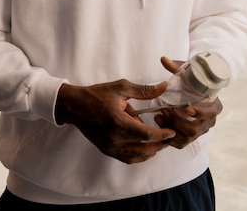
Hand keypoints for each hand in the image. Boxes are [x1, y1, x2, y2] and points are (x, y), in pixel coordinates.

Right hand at [55, 79, 175, 163]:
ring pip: (137, 156)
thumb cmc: (97, 94)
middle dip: (160, 143)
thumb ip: (144, 90)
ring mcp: (110, 147)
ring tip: (160, 142)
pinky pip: (127, 158)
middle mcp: (114, 139)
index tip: (172, 131)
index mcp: (118, 122)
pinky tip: (146, 148)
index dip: (162, 135)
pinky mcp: (107, 150)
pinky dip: (140, 156)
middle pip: (144, 148)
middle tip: (170, 136)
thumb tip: (163, 86)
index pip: (146, 134)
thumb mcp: (121, 88)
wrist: (74, 106)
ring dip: (151, 151)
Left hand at [153, 56, 222, 148]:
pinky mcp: (190, 137)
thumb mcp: (187, 72)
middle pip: (195, 128)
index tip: (186, 108)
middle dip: (178, 121)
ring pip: (186, 138)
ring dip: (171, 128)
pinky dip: (169, 137)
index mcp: (215, 106)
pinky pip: (180, 143)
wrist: (196, 90)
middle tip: (165, 109)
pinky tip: (159, 123)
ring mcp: (200, 131)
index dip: (199, 112)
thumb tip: (163, 59)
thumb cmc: (193, 80)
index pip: (210, 113)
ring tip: (159, 115)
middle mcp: (209, 121)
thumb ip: (176, 67)